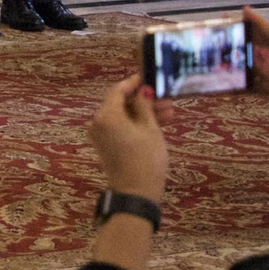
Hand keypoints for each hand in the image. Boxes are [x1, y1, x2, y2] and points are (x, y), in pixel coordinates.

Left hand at [87, 74, 167, 205]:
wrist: (136, 192)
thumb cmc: (145, 158)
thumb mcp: (150, 128)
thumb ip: (145, 106)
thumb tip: (143, 89)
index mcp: (105, 115)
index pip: (118, 90)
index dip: (134, 82)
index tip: (150, 77)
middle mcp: (98, 122)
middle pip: (121, 103)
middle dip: (144, 100)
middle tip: (167, 98)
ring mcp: (101, 135)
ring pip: (124, 116)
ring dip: (144, 113)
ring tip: (171, 112)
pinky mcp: (107, 145)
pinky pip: (121, 127)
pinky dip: (137, 124)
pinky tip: (160, 123)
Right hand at [243, 6, 268, 202]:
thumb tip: (259, 50)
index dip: (261, 24)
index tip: (244, 11)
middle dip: (249, 34)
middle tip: (227, 24)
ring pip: (262, 62)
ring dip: (244, 56)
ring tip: (223, 47)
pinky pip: (260, 80)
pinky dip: (246, 78)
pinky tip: (230, 78)